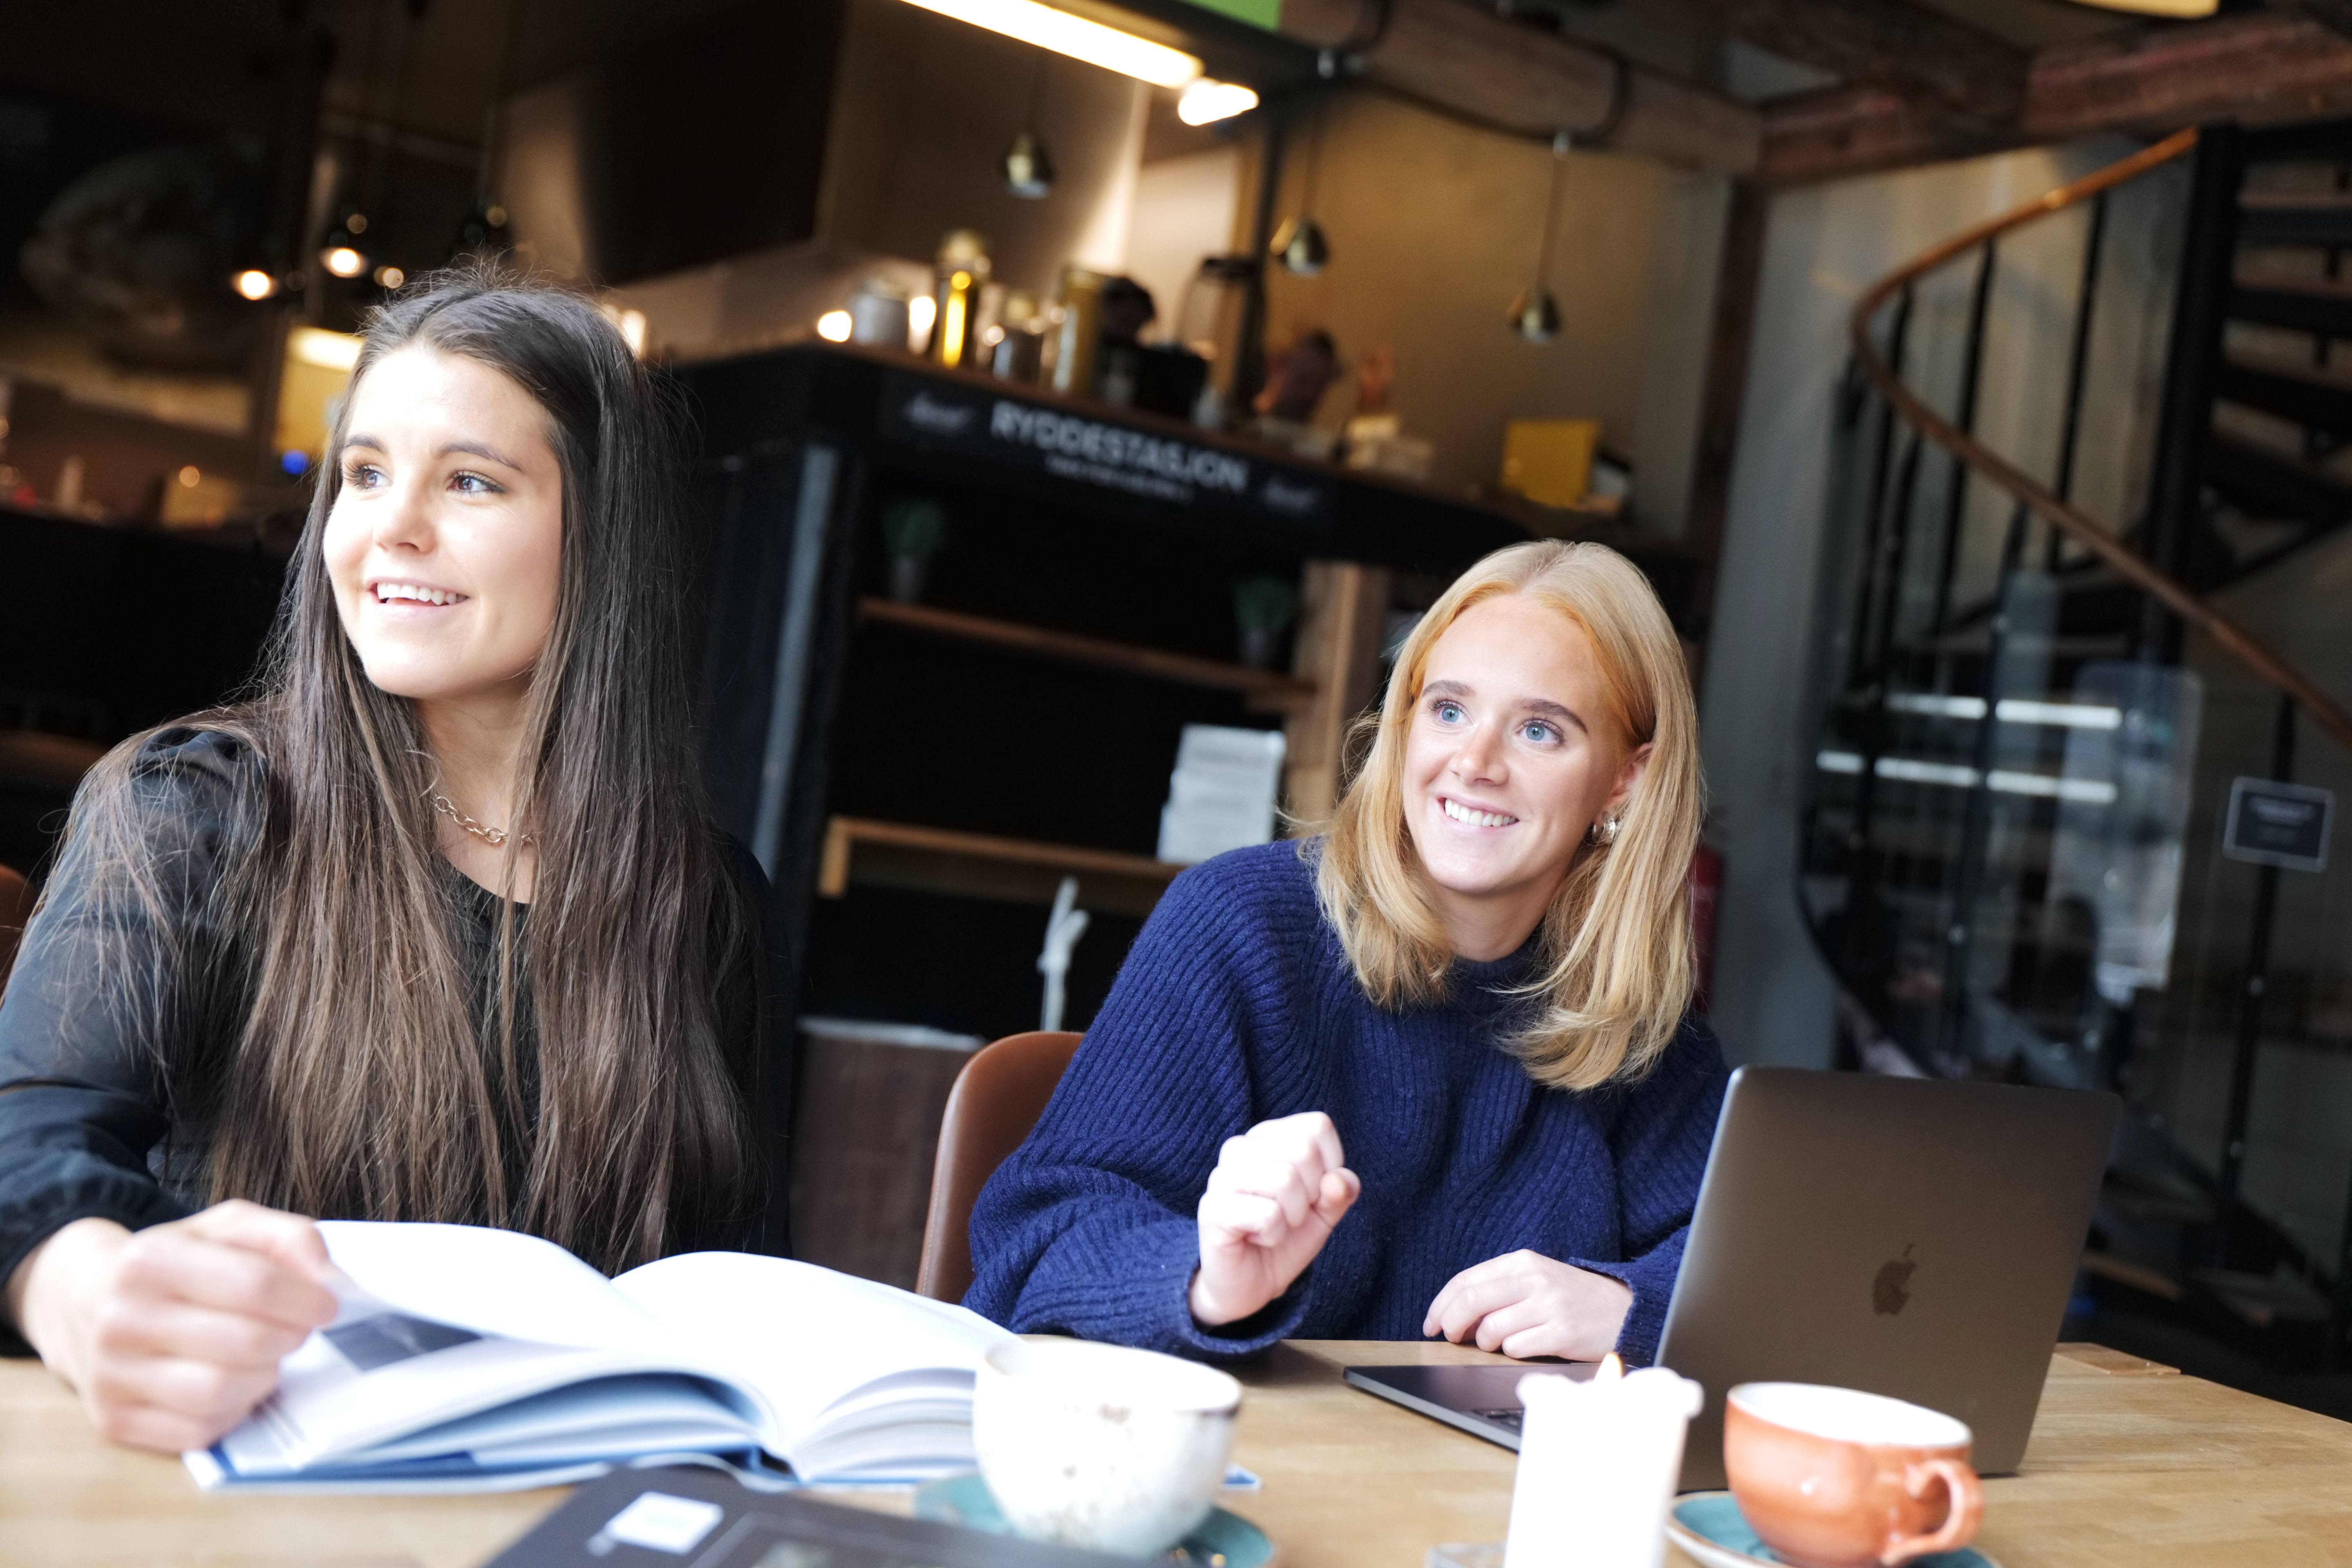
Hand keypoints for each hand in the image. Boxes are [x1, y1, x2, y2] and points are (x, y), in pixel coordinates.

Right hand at [6, 1201, 337, 1452]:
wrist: (89, 1302)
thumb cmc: (178, 1263)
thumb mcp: (230, 1228)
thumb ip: (290, 1238)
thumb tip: (330, 1282)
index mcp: (150, 1260)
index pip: (255, 1285)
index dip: (307, 1299)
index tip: (327, 1305)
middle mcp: (121, 1319)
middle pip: (245, 1343)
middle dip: (289, 1338)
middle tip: (295, 1331)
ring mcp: (111, 1376)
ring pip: (222, 1393)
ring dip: (264, 1377)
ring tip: (265, 1357)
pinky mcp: (114, 1421)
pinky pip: (199, 1432)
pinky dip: (233, 1412)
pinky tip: (233, 1384)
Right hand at [1189, 1111, 1360, 1327]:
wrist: (1251, 1283)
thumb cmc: (1286, 1238)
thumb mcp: (1324, 1213)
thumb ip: (1340, 1191)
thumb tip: (1339, 1180)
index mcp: (1268, 1137)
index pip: (1317, 1126)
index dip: (1332, 1163)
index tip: (1314, 1192)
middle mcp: (1240, 1147)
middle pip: (1303, 1151)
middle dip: (1311, 1195)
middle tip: (1290, 1215)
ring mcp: (1221, 1176)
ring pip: (1284, 1179)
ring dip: (1292, 1217)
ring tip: (1273, 1226)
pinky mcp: (1212, 1209)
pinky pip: (1267, 1215)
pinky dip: (1274, 1235)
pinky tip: (1257, 1238)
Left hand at [1422, 1249, 1631, 1359]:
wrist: (1626, 1309)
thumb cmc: (1572, 1298)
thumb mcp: (1536, 1279)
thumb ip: (1498, 1288)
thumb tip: (1453, 1314)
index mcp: (1522, 1261)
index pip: (1465, 1280)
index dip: (1440, 1305)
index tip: (1430, 1324)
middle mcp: (1534, 1279)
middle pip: (1471, 1301)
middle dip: (1451, 1324)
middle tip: (1450, 1339)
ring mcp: (1549, 1305)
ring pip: (1491, 1329)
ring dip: (1486, 1343)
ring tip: (1500, 1343)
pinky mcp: (1562, 1333)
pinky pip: (1517, 1348)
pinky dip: (1512, 1353)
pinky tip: (1527, 1346)